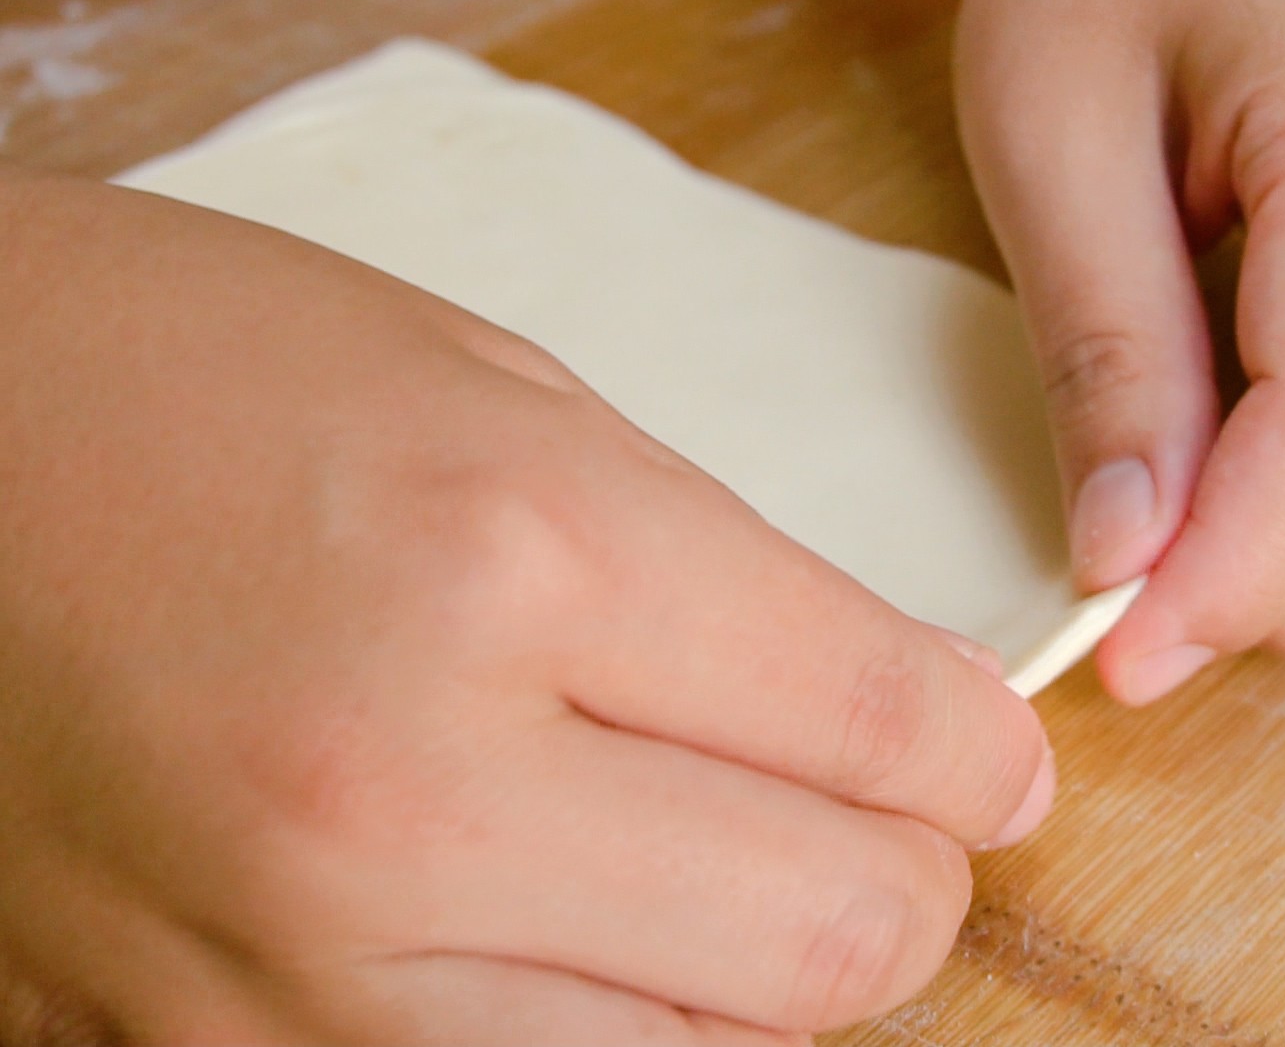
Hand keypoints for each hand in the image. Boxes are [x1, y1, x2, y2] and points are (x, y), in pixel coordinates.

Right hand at [0, 171, 1051, 1043]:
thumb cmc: (215, 380)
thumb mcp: (511, 404)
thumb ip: (727, 584)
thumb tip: (909, 728)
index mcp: (517, 561)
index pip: (878, 727)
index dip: (982, 753)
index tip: (993, 756)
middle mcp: (413, 794)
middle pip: (835, 942)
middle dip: (909, 880)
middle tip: (888, 817)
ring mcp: (299, 970)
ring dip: (764, 977)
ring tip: (724, 871)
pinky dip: (608, 1033)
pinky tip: (583, 932)